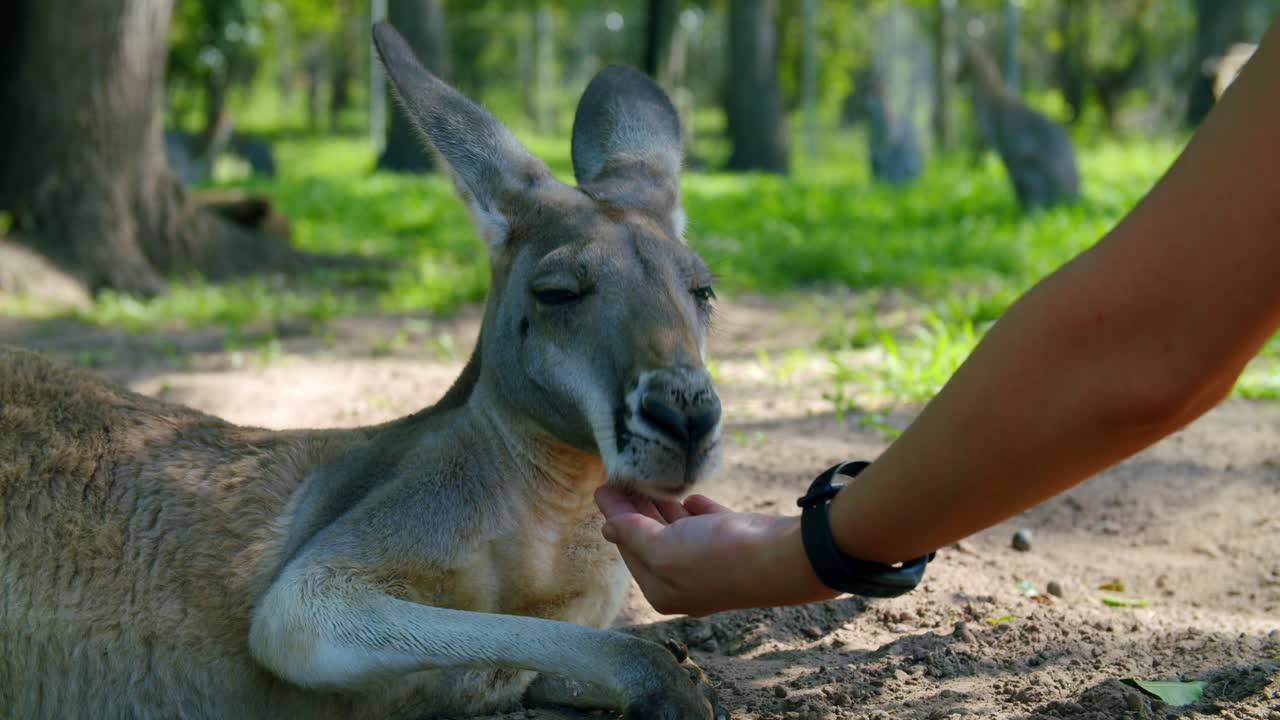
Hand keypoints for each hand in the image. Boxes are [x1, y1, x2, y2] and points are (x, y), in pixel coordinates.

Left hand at [594, 486, 838, 615]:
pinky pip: (708, 523)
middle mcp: (686, 580)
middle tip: (621, 477)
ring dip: (662, 507)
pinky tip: (688, 496)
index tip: (604, 486)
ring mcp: (712, 561)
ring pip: (679, 530)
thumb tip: (607, 528)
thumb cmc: (718, 556)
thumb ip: (632, 535)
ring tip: (647, 479)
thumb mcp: (663, 548)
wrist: (783, 556)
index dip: (616, 516)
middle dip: (636, 509)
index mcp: (663, 589)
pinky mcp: (736, 542)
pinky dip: (695, 510)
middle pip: (651, 539)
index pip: (629, 548)